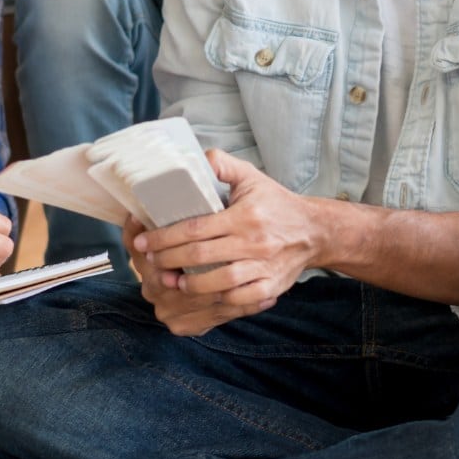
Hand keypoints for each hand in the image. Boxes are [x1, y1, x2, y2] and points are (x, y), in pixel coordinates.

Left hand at [128, 150, 319, 335]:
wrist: (314, 231)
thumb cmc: (277, 204)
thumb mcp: (251, 177)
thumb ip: (222, 165)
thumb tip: (198, 160)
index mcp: (244, 215)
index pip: (195, 228)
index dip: (165, 236)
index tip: (144, 241)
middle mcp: (254, 242)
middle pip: (201, 255)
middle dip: (169, 260)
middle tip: (150, 262)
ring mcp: (263, 267)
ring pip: (220, 281)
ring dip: (192, 284)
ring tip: (173, 281)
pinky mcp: (271, 286)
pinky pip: (242, 298)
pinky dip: (221, 299)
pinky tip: (205, 294)